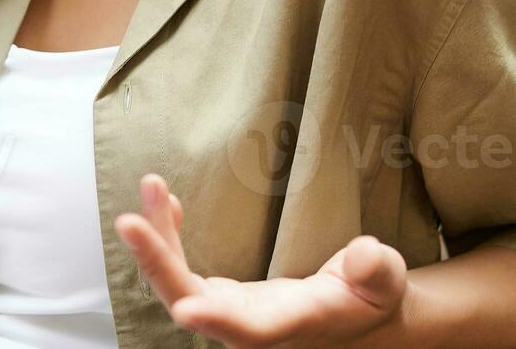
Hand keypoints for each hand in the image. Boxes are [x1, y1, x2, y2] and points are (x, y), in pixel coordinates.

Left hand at [115, 175, 411, 347]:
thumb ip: (377, 270)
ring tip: (151, 187)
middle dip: (158, 264)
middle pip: (191, 302)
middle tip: (130, 221)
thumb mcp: (386, 281)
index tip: (186, 309)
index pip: (249, 329)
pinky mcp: (222, 296)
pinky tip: (164, 203)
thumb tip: (365, 254)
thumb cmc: (371, 296)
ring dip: (156, 240)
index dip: (217, 320)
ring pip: (178, 284)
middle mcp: (249, 325)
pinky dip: (167, 237)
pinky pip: (182, 271)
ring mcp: (230, 311)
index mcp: (290, 324)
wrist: (355, 313)